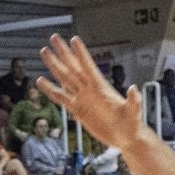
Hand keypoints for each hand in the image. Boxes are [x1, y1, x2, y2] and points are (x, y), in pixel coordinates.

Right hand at [38, 34, 145, 155]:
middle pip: (73, 67)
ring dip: (54, 65)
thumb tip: (134, 89)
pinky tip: (41, 81)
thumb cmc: (132, 124)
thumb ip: (134, 101)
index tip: (74, 39)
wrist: (125, 137)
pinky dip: (50, 89)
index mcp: (101, 88)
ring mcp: (83, 98)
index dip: (81, 53)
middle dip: (63, 52)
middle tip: (54, 37)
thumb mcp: (134, 112)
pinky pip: (61, 97)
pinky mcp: (78, 109)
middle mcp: (90, 90)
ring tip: (44, 51)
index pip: (88, 66)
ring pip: (65, 78)